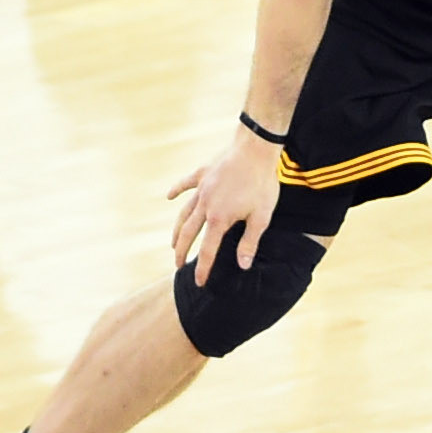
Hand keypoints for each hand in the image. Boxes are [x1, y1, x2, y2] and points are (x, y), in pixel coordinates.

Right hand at [169, 125, 283, 284]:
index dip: (203, 268)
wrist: (255, 150)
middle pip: (188, 233)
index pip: (208, 250)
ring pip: (184, 212)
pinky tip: (169, 197)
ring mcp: (202, 188)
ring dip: (177, 229)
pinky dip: (177, 190)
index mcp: (219, 219)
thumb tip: (242, 265)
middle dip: (182, 252)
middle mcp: (205, 205)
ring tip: (173, 242)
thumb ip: (249, 242)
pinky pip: (185, 184)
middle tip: (178, 265)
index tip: (198, 282)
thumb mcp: (261, 217)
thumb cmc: (262, 184)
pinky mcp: (202, 173)